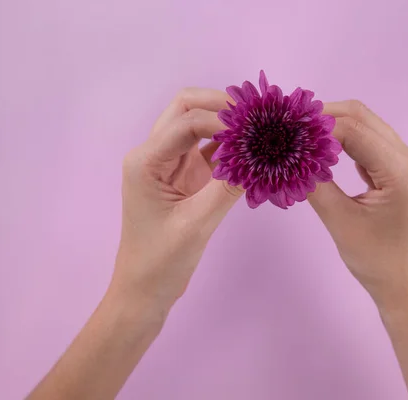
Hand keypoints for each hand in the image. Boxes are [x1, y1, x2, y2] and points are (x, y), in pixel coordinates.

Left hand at [110, 88, 243, 317]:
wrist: (145, 288)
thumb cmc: (161, 261)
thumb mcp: (196, 224)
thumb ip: (228, 187)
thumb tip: (261, 155)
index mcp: (146, 161)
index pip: (187, 122)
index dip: (222, 118)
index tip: (255, 126)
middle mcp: (155, 154)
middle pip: (186, 109)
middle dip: (220, 105)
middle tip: (256, 116)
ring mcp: (171, 164)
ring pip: (198, 125)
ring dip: (226, 123)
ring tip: (259, 127)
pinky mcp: (186, 177)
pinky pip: (209, 150)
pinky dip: (229, 146)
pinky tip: (252, 149)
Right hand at [308, 100, 407, 309]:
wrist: (405, 285)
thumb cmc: (375, 260)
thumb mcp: (339, 221)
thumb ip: (315, 184)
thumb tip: (289, 155)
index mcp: (400, 171)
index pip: (353, 131)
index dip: (317, 125)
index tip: (285, 128)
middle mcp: (407, 159)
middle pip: (362, 117)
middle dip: (324, 116)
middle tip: (289, 124)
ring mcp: (405, 163)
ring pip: (366, 126)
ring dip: (333, 126)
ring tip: (300, 134)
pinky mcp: (397, 170)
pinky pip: (368, 142)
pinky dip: (343, 140)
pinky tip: (320, 148)